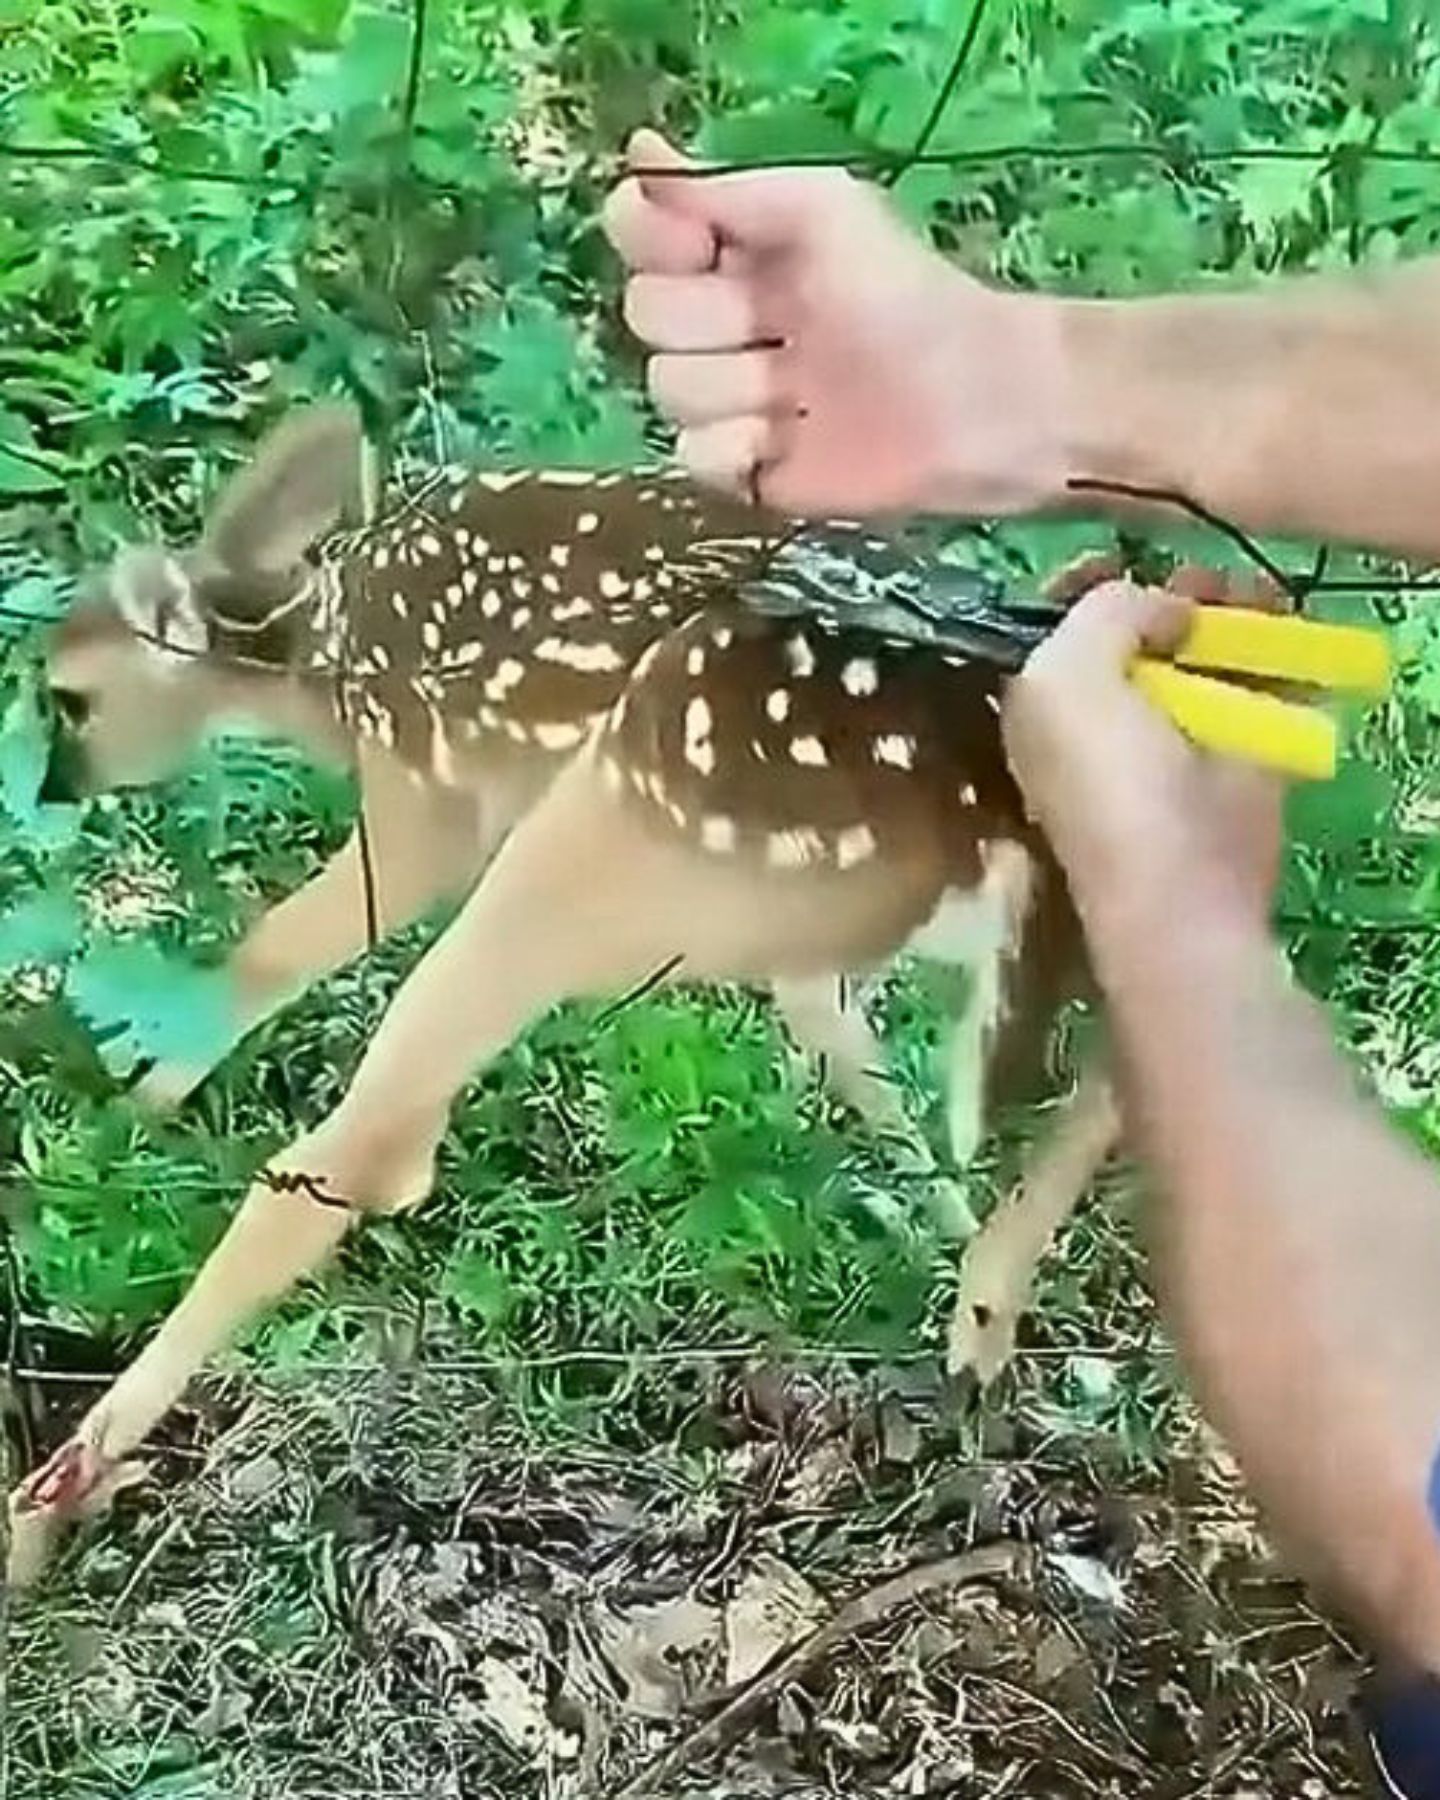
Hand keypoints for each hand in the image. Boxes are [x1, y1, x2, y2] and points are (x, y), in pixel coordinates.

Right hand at [603, 129, 1071, 518]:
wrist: (970, 401)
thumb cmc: (904, 293)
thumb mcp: (821, 209)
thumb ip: (723, 188)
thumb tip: (635, 159)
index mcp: (736, 251)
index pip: (639, 235)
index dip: (654, 241)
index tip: (706, 248)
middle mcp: (724, 322)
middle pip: (645, 314)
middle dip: (712, 318)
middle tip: (786, 323)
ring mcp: (733, 399)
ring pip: (668, 387)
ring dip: (736, 386)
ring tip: (803, 388)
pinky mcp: (749, 471)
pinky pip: (691, 457)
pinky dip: (737, 448)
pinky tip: (791, 438)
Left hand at [1002, 572, 1285, 938]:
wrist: (1177, 886)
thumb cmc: (1106, 776)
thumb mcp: (1067, 672)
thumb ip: (1104, 611)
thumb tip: (1165, 609)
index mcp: (1042, 700)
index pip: (1055, 624)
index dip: (1088, 583)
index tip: (1124, 557)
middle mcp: (1100, 716)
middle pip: (1139, 633)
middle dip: (1174, 595)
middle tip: (1205, 579)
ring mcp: (1172, 738)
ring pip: (1202, 655)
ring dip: (1232, 617)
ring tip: (1255, 596)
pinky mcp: (1236, 760)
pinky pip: (1257, 690)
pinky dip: (1275, 658)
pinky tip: (1284, 631)